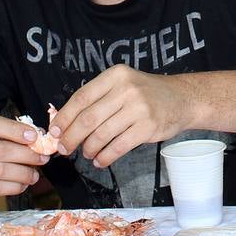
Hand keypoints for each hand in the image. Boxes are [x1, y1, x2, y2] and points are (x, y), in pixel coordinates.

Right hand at [0, 114, 48, 205]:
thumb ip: (12, 133)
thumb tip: (40, 138)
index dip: (14, 129)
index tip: (34, 136)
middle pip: (0, 150)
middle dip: (27, 155)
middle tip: (43, 158)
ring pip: (1, 171)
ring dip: (24, 173)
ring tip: (35, 174)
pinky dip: (15, 186)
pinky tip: (23, 184)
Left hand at [50, 65, 187, 168]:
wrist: (181, 99)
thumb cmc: (146, 94)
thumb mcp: (122, 85)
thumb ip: (98, 99)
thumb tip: (64, 123)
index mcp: (115, 75)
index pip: (81, 97)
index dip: (64, 118)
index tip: (54, 132)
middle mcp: (127, 89)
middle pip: (88, 118)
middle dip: (71, 137)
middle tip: (64, 149)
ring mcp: (139, 108)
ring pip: (101, 135)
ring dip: (88, 149)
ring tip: (87, 153)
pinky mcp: (148, 127)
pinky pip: (118, 147)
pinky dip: (105, 157)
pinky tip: (100, 160)